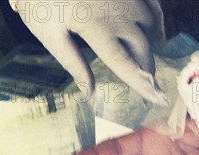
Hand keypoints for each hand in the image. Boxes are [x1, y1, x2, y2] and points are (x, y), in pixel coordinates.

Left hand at [14, 0, 167, 103]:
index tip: (160, 101)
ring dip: (148, 45)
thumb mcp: (49, 33)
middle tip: (145, 87)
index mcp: (97, 28)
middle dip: (147, 71)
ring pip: (150, 28)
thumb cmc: (39, 0)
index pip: (126, 64)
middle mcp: (118, 12)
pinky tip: (149, 30)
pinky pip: (153, 6)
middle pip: (143, 50)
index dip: (144, 86)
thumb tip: (89, 93)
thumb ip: (73, 63)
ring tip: (141, 58)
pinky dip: (154, 21)